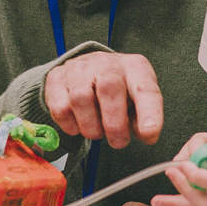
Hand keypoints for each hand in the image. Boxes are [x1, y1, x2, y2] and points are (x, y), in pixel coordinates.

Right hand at [43, 51, 162, 148]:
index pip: (145, 88)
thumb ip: (145, 118)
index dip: (149, 113)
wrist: (91, 69)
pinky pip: (60, 107)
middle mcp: (107, 63)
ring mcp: (80, 68)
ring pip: (80, 98)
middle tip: (118, 142)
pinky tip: (79, 124)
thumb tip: (146, 134)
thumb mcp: (139, 100)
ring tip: (97, 131)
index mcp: (135, 68)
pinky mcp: (57, 78)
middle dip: (114, 124)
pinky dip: (70, 125)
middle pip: (109, 88)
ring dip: (91, 126)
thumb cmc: (121, 90)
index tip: (149, 134)